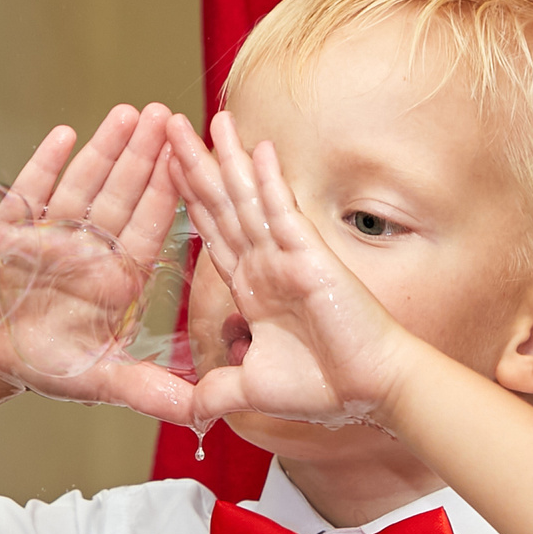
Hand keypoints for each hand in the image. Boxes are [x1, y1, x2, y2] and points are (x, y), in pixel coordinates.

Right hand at [0, 103, 195, 422]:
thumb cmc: (47, 363)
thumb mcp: (101, 380)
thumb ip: (148, 391)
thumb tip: (201, 413)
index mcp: (117, 278)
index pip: (149, 229)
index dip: (169, 195)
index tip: (192, 160)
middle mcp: (89, 250)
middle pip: (121, 196)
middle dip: (143, 157)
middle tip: (168, 116)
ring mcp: (49, 235)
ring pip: (82, 187)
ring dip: (103, 151)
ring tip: (128, 115)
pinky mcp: (9, 231)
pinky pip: (29, 194)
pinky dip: (45, 166)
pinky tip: (65, 135)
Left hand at [169, 110, 417, 428]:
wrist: (371, 389)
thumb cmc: (324, 387)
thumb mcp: (251, 390)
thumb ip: (216, 393)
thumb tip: (188, 413)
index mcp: (251, 288)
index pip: (211, 233)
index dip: (186, 200)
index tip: (162, 167)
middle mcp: (265, 263)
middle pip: (220, 204)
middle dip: (192, 164)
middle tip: (166, 124)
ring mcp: (286, 255)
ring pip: (246, 198)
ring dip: (225, 158)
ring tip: (205, 119)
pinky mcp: (309, 256)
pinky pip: (281, 212)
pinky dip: (268, 180)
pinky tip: (255, 148)